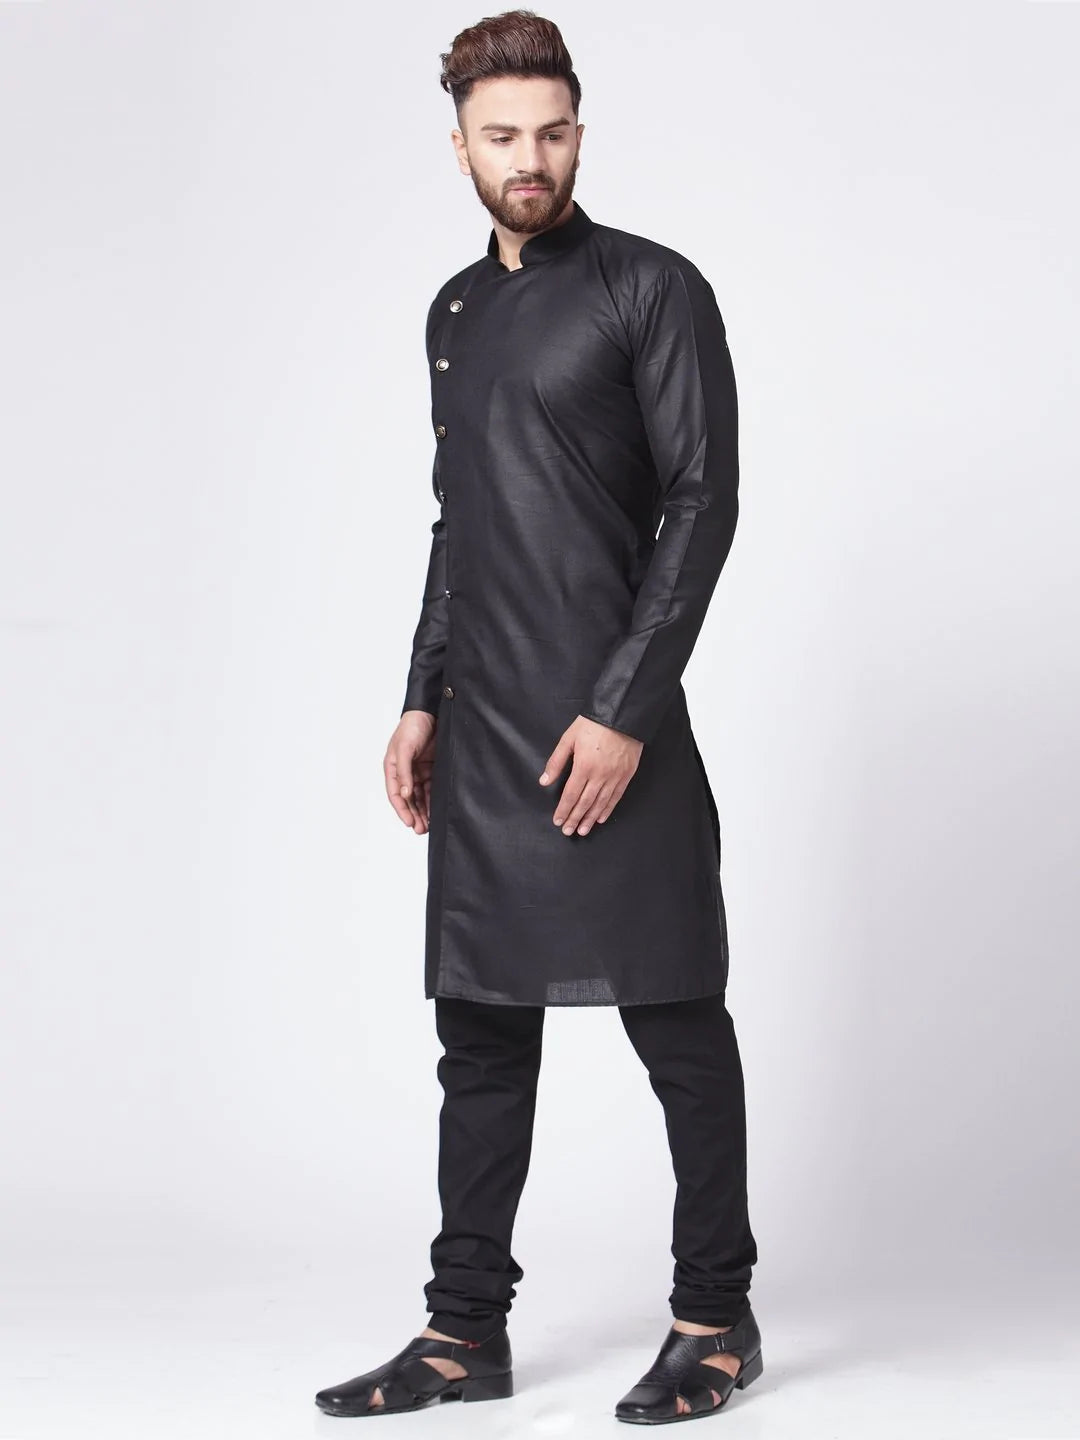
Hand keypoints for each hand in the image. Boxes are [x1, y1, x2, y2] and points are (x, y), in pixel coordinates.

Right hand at [385, 710, 437, 832]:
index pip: (396, 794)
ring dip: (423, 811)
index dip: (402, 810)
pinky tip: (436, 811)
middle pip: (409, 799)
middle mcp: (405, 772)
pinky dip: (433, 800)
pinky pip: (431, 789)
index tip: (409, 823)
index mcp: (393, 768)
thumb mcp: (405, 748)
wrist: (430, 712)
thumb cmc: (412, 727)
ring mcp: (418, 771)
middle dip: (414, 815)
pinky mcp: (431, 769)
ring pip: (420, 797)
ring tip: (428, 825)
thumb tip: (405, 794)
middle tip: (420, 830)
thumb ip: (404, 771)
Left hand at [538, 714, 642, 835]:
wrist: (621, 714)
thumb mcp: (568, 739)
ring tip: (583, 830)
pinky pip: (616, 796)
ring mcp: (615, 776)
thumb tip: (544, 781)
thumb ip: (556, 762)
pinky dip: (607, 809)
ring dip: (590, 819)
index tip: (558, 821)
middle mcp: (600, 775)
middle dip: (575, 819)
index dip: (564, 810)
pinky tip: (600, 818)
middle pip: (585, 803)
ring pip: (600, 803)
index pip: (570, 795)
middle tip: (568, 832)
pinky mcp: (627, 775)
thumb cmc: (593, 724)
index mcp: (583, 766)